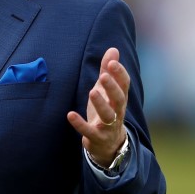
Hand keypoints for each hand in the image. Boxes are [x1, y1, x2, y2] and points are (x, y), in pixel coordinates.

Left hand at [67, 47, 128, 166]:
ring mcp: (108, 126)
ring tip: (92, 92)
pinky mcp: (96, 137)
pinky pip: (89, 131)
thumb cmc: (107, 110)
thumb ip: (108, 70)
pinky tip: (70, 115)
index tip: (113, 62)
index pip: (124, 85)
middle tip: (104, 76)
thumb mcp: (106, 90)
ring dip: (100, 104)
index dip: (120, 73)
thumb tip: (113, 49)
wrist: (108, 144)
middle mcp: (117, 111)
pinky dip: (80, 124)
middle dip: (112, 87)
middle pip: (119, 99)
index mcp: (120, 98)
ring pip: (108, 115)